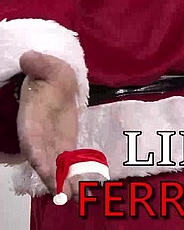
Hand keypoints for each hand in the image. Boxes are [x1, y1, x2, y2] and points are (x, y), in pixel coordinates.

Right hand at [16, 51, 78, 197]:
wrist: (57, 84)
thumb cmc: (52, 77)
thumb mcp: (50, 68)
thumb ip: (40, 65)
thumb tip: (29, 57)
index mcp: (33, 118)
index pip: (31, 138)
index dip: (35, 152)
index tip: (42, 166)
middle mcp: (40, 135)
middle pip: (43, 158)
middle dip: (51, 175)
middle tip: (61, 191)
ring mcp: (52, 142)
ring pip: (56, 165)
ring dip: (64, 181)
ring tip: (75, 197)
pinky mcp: (64, 146)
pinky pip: (68, 163)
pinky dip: (74, 175)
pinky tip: (85, 188)